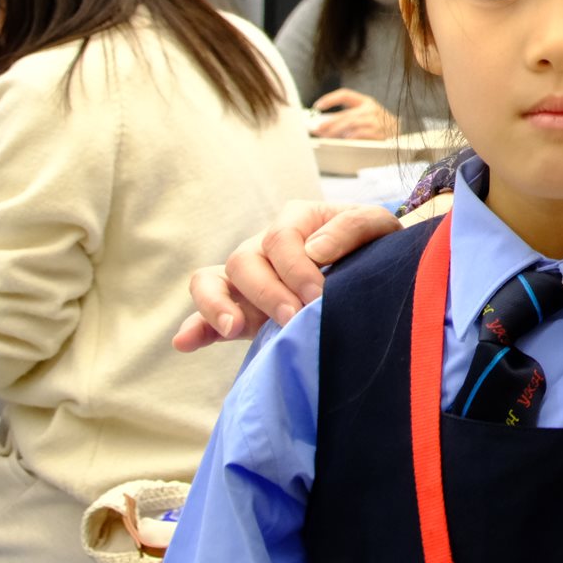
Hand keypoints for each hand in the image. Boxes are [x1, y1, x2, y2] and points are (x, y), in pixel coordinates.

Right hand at [169, 200, 399, 351]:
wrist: (376, 273)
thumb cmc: (374, 246)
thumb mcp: (376, 226)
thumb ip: (351, 228)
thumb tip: (315, 250)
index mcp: (296, 220)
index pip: (280, 238)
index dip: (296, 267)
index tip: (318, 295)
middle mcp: (264, 246)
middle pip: (244, 260)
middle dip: (267, 292)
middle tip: (293, 318)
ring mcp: (248, 278)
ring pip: (211, 281)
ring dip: (217, 306)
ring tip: (234, 328)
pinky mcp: (241, 309)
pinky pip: (206, 313)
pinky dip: (196, 327)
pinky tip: (186, 342)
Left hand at [309, 89, 399, 139]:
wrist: (399, 133)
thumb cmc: (376, 124)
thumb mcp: (363, 115)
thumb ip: (346, 117)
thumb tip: (323, 125)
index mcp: (365, 101)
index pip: (345, 95)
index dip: (330, 99)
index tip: (317, 106)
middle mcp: (371, 109)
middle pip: (347, 114)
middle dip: (329, 122)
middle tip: (317, 129)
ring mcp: (376, 121)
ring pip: (352, 124)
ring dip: (336, 131)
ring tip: (326, 137)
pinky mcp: (379, 133)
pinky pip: (361, 134)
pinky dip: (350, 137)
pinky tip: (343, 140)